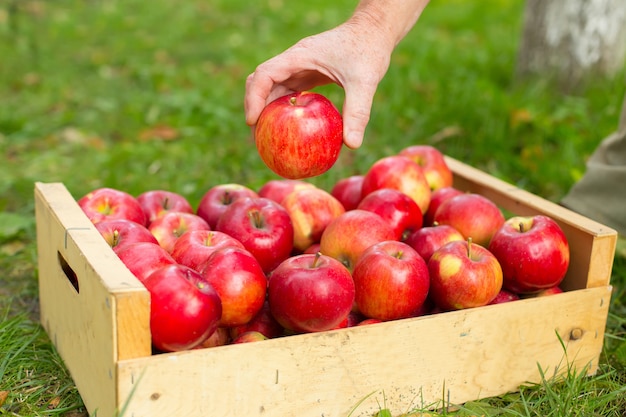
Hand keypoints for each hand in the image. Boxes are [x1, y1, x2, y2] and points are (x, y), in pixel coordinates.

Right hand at [245, 20, 394, 148]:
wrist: (374, 32)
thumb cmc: (369, 50)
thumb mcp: (365, 81)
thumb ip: (358, 112)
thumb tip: (352, 145)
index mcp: (299, 57)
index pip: (265, 74)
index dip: (254, 97)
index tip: (253, 121)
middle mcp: (294, 61)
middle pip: (261, 82)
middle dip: (255, 107)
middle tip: (258, 136)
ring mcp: (299, 67)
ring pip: (273, 88)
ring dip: (268, 110)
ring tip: (269, 137)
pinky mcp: (308, 74)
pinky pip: (289, 92)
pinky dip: (284, 109)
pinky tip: (289, 129)